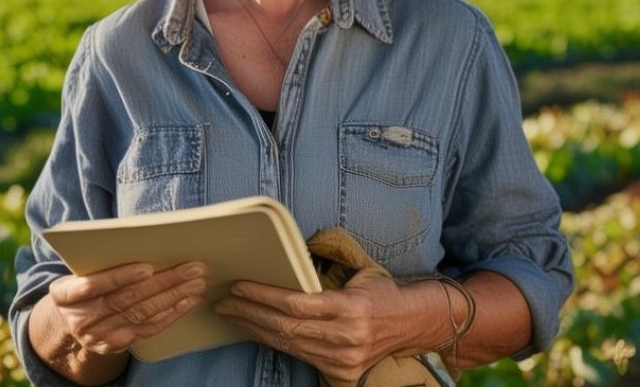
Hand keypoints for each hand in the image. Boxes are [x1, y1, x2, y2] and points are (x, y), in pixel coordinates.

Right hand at [46, 260, 208, 355]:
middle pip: (126, 299)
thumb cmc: (82, 285)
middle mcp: (81, 319)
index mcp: (65, 295)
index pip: (93, 286)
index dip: (120, 277)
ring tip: (196, 282)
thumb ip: (101, 260)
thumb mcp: (80, 271)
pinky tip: (188, 301)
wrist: (70, 321)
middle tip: (192, 269)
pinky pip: (148, 330)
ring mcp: (98, 336)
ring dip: (173, 297)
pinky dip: (171, 314)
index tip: (148, 267)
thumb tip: (145, 237)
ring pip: (141, 314)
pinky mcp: (116, 345)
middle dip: (163, 282)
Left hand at [213, 272, 417, 382]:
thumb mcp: (358, 278)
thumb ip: (323, 278)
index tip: (239, 286)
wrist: (414, 323)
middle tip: (225, 301)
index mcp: (349, 308)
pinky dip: (274, 343)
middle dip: (249, 313)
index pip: (295, 303)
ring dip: (255, 330)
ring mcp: (343, 359)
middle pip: (285, 327)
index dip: (262, 295)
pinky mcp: (341, 372)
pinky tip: (257, 331)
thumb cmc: (383, 294)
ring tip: (233, 315)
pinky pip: (299, 355)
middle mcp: (345, 337)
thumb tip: (283, 267)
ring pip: (288, 344)